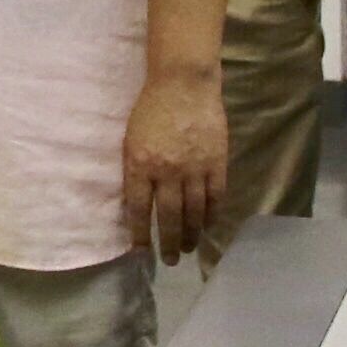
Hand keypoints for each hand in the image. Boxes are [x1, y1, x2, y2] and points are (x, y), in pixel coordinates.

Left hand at [128, 67, 231, 262]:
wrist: (183, 85)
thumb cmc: (150, 111)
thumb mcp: (130, 140)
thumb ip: (134, 171)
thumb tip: (137, 204)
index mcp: (139, 165)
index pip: (138, 209)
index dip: (140, 234)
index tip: (141, 253)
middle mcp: (166, 171)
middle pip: (167, 217)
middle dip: (168, 243)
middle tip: (171, 261)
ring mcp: (194, 168)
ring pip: (194, 212)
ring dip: (192, 234)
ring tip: (189, 248)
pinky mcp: (216, 162)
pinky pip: (215, 197)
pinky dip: (212, 215)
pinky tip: (209, 227)